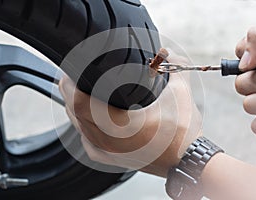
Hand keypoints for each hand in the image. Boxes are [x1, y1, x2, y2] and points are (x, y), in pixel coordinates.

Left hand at [59, 56, 202, 176]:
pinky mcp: (114, 160)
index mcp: (122, 124)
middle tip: (69, 79)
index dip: (70, 86)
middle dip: (69, 94)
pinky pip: (89, 145)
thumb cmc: (183, 134)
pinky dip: (83, 132)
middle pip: (75, 114)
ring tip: (74, 96)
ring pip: (80, 130)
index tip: (69, 73)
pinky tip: (85, 125)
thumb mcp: (181, 95)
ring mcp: (110, 153)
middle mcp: (110, 141)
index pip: (81, 103)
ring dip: (74, 111)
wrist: (187, 161)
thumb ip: (175, 67)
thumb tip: (168, 52)